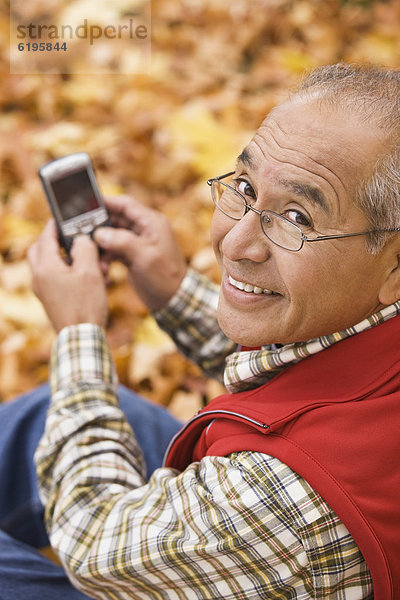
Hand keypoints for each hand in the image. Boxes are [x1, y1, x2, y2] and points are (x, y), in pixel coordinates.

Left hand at [28, 220, 108, 331]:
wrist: (82, 338)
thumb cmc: (85, 304)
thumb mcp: (90, 270)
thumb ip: (85, 248)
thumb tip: (81, 239)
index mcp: (45, 267)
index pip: (46, 237)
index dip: (56, 224)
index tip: (64, 216)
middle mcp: (38, 278)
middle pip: (40, 250)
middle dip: (54, 241)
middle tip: (71, 237)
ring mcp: (43, 290)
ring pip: (48, 265)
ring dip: (65, 258)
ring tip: (87, 261)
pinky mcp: (51, 300)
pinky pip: (55, 279)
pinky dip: (67, 272)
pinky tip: (88, 278)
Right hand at [94, 195, 186, 311]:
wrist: (173, 300)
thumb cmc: (165, 277)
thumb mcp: (144, 257)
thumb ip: (122, 242)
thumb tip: (100, 234)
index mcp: (152, 223)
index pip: (126, 204)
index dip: (106, 202)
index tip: (86, 204)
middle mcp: (144, 229)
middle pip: (116, 218)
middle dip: (99, 225)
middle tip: (81, 232)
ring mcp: (138, 242)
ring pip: (112, 235)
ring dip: (101, 244)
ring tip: (93, 255)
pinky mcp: (132, 255)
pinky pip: (114, 249)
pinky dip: (106, 256)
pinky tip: (101, 267)